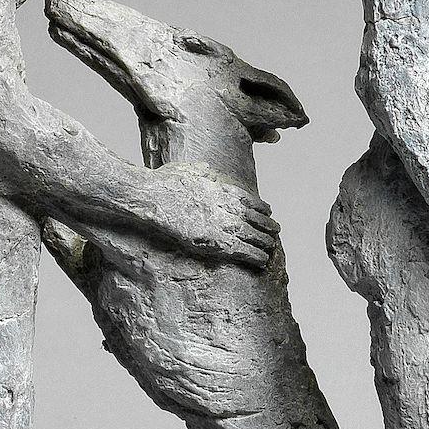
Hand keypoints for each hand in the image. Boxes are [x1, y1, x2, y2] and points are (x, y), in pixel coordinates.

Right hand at [153, 164, 277, 269]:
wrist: (151, 197)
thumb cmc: (164, 182)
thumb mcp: (187, 168)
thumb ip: (201, 169)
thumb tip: (206, 167)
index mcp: (221, 189)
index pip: (249, 200)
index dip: (261, 208)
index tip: (268, 211)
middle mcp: (225, 206)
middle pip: (254, 218)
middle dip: (267, 225)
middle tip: (276, 230)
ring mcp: (220, 225)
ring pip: (252, 235)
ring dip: (265, 242)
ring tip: (272, 248)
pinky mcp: (213, 242)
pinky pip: (241, 251)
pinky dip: (255, 256)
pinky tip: (263, 260)